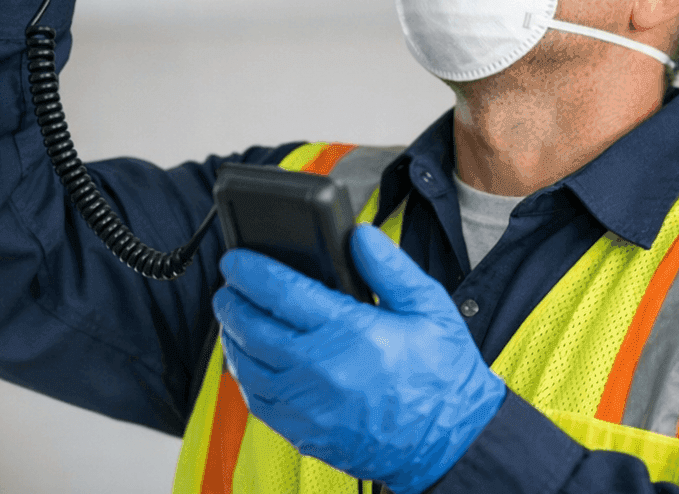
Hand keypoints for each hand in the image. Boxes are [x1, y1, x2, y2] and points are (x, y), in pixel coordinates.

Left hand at [214, 226, 506, 493]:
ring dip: (233, 337)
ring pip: (246, 366)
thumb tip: (357, 235)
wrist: (450, 442)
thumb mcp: (428, 307)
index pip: (280, 291)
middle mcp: (319, 370)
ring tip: (235, 318)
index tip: (235, 259)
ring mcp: (308, 406)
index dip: (250, 270)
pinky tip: (251, 360)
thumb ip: (389, 267)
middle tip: (229, 286)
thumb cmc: (442, 375)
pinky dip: (245, 375)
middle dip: (232, 301)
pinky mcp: (305, 433)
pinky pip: (257, 401)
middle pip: (251, 327)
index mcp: (349, 332)